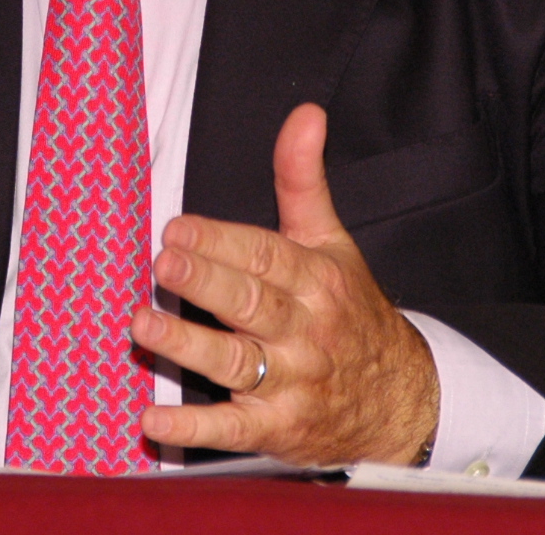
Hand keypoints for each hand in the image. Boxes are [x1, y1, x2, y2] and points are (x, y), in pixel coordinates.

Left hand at [131, 103, 438, 466]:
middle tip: (164, 260)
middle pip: (251, 305)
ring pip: (235, 364)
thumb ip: (304, 180)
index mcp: (316, 281)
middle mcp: (304, 332)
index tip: (178, 227)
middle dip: (206, 282)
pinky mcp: (277, 430)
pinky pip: (231, 431)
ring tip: (143, 324)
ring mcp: (290, 384)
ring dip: (187, 346)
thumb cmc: (351, 313)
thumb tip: (305, 113)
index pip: (266, 257)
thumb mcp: (333, 242)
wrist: (401, 401)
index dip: (222, 241)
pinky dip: (191, 431)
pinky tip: (152, 419)